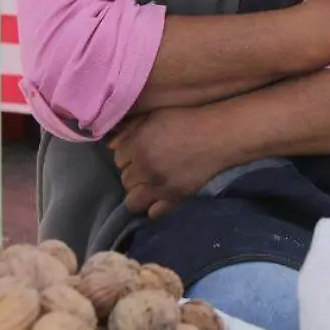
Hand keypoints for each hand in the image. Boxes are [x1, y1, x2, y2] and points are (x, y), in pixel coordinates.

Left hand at [110, 107, 242, 219]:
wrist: (218, 136)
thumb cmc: (187, 121)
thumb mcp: (155, 117)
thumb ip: (130, 129)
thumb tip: (111, 145)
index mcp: (138, 144)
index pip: (118, 158)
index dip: (128, 155)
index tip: (138, 152)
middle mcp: (145, 167)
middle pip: (125, 179)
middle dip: (134, 173)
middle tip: (147, 166)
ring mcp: (159, 186)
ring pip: (133, 200)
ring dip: (139, 192)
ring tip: (150, 184)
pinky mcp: (174, 198)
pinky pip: (153, 212)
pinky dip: (153, 207)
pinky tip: (158, 197)